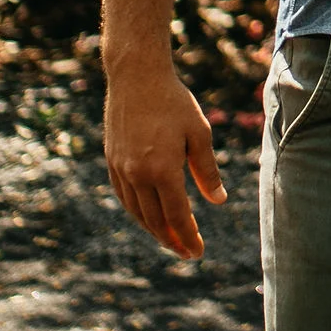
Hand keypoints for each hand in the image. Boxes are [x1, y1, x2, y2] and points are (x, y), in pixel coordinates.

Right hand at [103, 52, 223, 261]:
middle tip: (187, 253)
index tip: (198, 253)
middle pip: (155, 221)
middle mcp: (137, 174)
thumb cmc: (174, 102)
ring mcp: (121, 169)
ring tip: (171, 240)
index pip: (177, 216)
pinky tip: (149, 216)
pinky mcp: (112, 161)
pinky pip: (124, 197)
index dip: (188, 237)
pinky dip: (138, 213)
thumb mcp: (200, 133)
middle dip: (172, 241)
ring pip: (137, 212)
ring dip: (154, 230)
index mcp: (162, 170)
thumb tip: (218, 201)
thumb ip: (207, 170)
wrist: (136, 77)